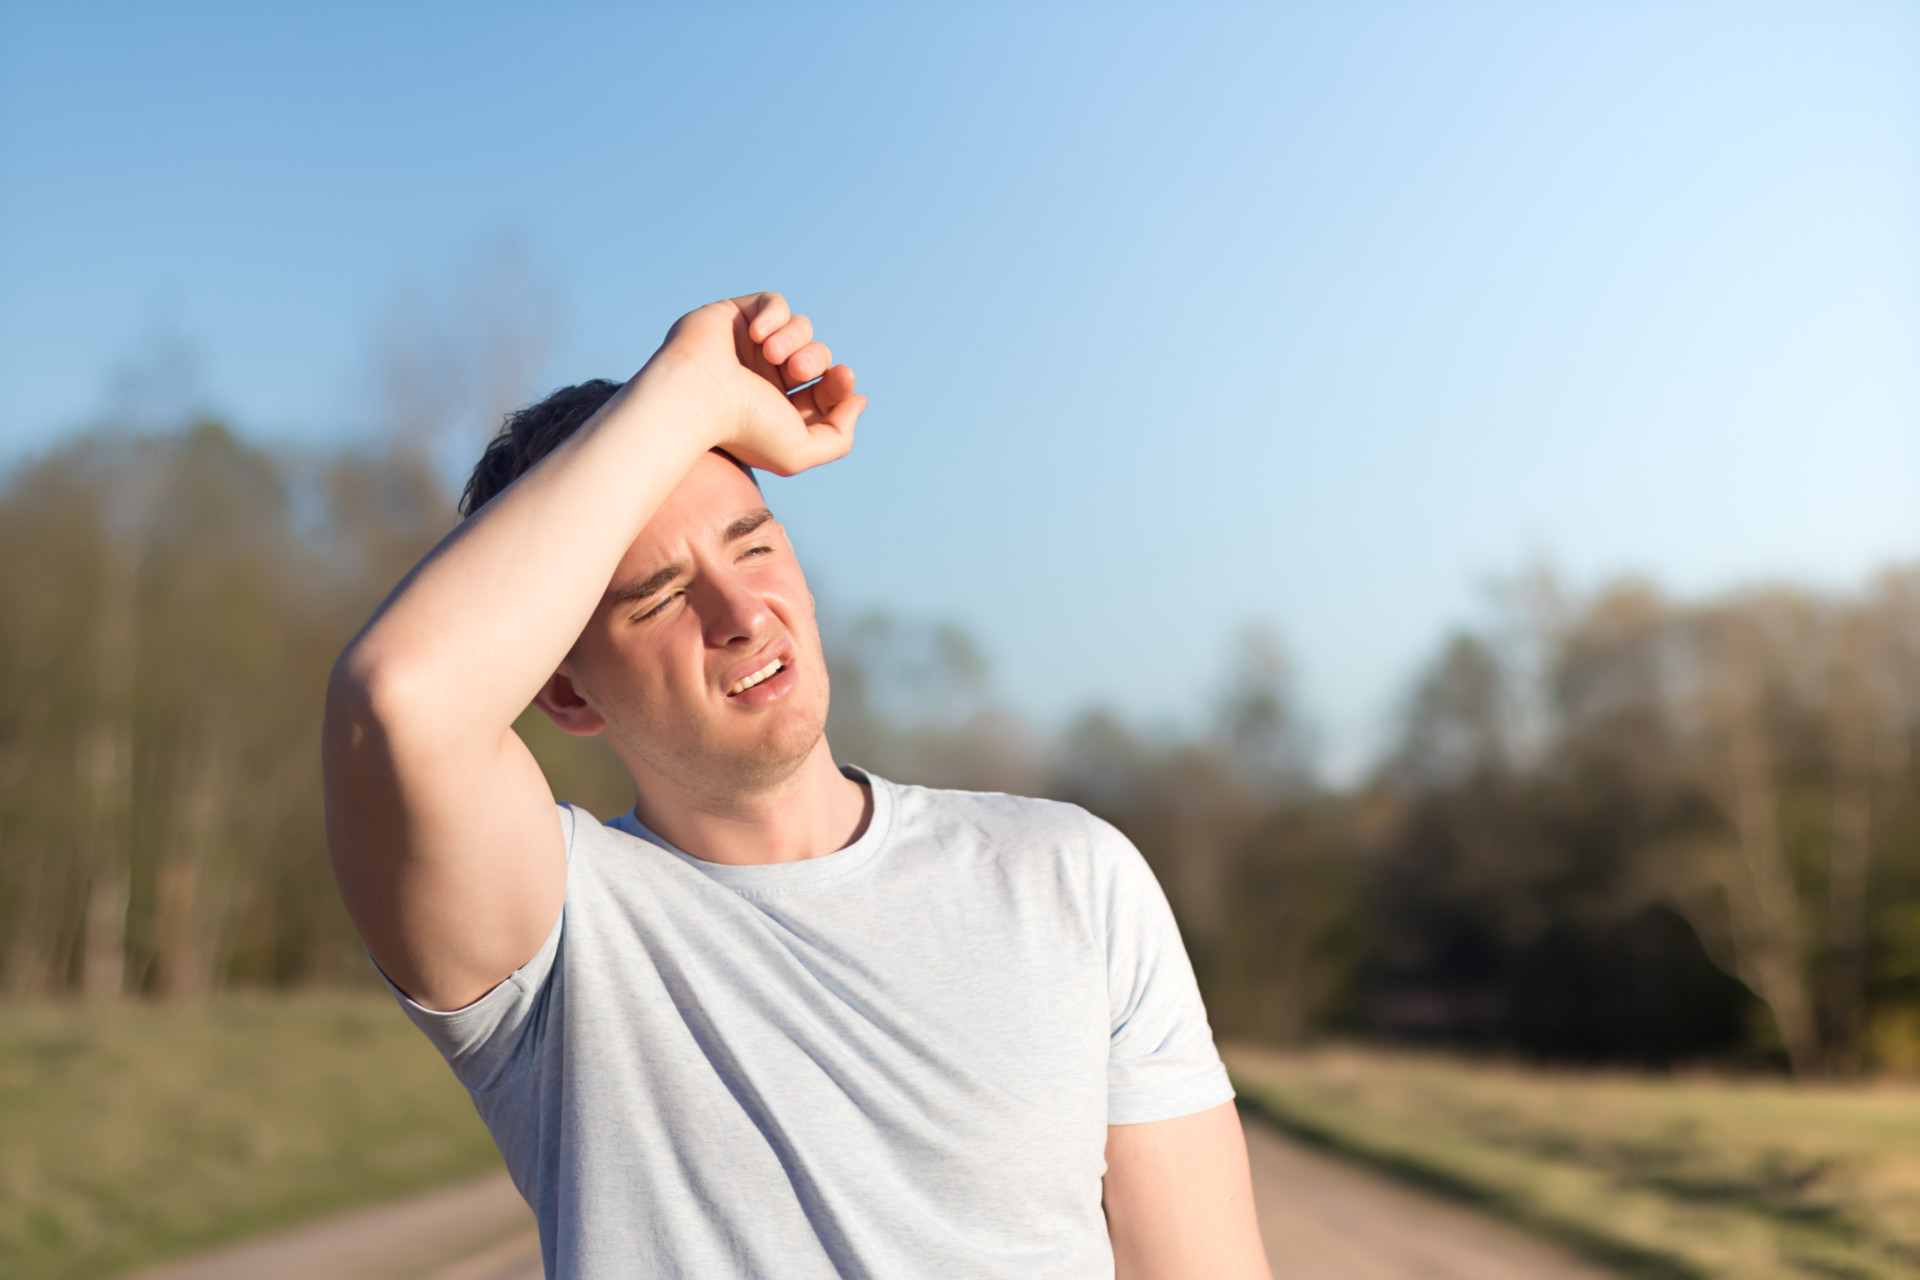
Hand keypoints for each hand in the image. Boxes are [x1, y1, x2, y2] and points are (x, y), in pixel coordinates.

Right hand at [648, 292, 866, 476]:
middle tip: (797, 371)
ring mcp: (750, 346)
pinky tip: (758, 334)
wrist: (697, 397)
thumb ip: (839, 437)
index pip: (827, 389)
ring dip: (796, 339)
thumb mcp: (800, 451)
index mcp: (780, 407)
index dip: (840, 384)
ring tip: (773, 354)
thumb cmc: (744, 428)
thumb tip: (858, 400)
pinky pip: (775, 302)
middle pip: (818, 356)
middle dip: (816, 361)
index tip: (842, 382)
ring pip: (801, 328)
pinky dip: (774, 314)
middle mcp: (765, 376)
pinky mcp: (736, 315)